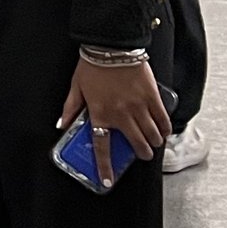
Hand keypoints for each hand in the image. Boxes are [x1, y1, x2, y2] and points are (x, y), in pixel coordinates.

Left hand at [57, 56, 173, 184]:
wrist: (112, 47)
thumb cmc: (92, 66)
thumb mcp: (76, 87)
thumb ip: (70, 108)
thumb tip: (61, 125)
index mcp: (100, 113)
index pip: (101, 146)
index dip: (104, 166)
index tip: (106, 181)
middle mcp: (121, 115)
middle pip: (136, 144)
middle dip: (142, 153)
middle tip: (143, 153)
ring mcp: (139, 107)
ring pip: (152, 135)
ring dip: (154, 142)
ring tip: (153, 142)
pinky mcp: (152, 98)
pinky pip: (162, 120)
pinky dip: (164, 128)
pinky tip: (163, 130)